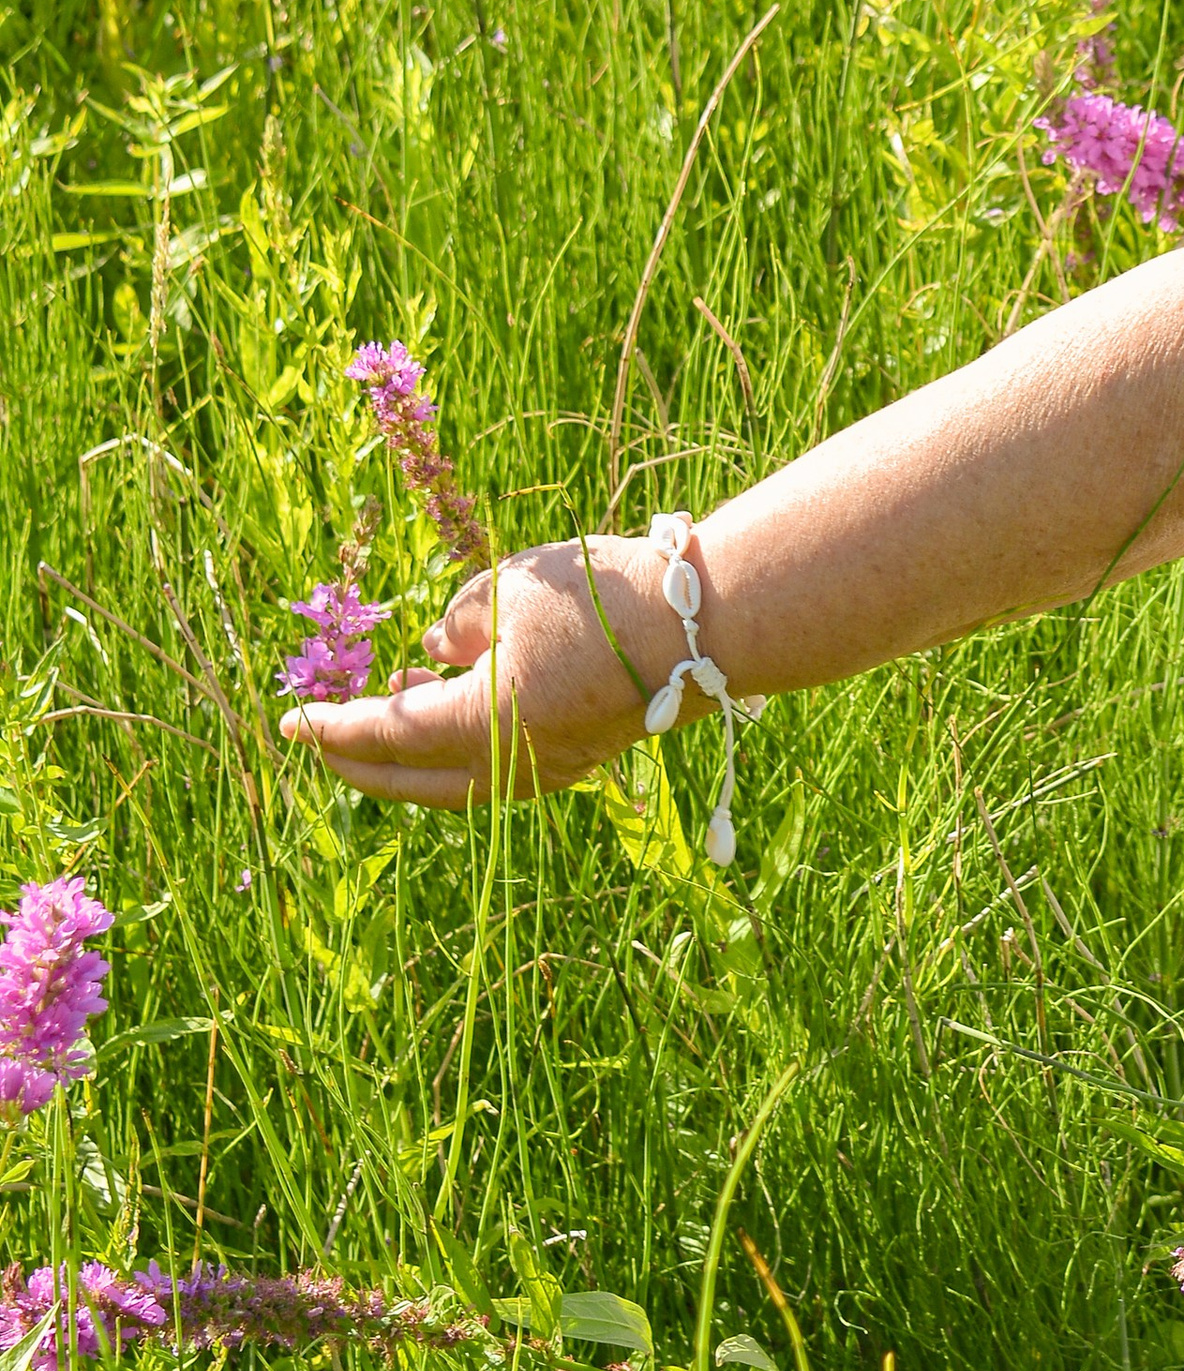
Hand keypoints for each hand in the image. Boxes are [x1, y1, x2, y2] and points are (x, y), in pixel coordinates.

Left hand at [278, 536, 680, 809]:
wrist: (707, 624)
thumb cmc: (602, 598)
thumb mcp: (506, 589)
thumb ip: (454, 623)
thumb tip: (436, 651)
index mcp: (479, 726)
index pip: (380, 735)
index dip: (328, 726)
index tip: (287, 721)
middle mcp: (507, 767)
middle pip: (408, 780)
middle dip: (358, 759)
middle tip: (321, 738)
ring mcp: (547, 771)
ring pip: (453, 780)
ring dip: (411, 752)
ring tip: (395, 697)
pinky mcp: (578, 757)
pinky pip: (495, 767)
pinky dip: (458, 747)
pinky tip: (457, 701)